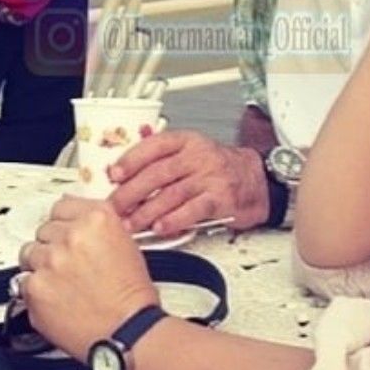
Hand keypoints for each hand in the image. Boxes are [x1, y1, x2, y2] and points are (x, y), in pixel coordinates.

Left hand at [18, 196, 157, 360]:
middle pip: (44, 229)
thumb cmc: (132, 296)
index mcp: (97, 220)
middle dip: (53, 245)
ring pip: (29, 253)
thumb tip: (76, 219)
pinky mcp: (34, 288)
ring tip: (60, 283)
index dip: (64, 223)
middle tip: (68, 264)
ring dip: (41, 265)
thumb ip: (97, 227)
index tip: (64, 232)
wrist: (127, 331)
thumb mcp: (126, 245)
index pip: (62, 206)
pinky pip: (22, 282)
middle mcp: (71, 236)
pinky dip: (35, 291)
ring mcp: (50, 261)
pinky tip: (55, 299)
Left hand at [107, 129, 268, 235]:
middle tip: (114, 207)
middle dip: (131, 192)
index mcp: (187, 141)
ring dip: (147, 212)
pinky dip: (174, 220)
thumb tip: (129, 151)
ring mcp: (211, 177)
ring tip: (131, 224)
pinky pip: (194, 210)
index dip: (131, 160)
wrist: (255, 180)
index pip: (155, 146)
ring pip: (172, 194)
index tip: (114, 174)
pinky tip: (160, 228)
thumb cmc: (219, 167)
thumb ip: (161, 151)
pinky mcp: (221, 199)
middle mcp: (199, 157)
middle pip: (158, 173)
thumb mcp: (191, 150)